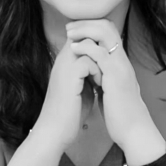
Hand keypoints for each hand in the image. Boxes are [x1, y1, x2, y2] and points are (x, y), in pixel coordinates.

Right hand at [38, 36, 103, 151]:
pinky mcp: (69, 76)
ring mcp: (65, 66)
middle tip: (109, 64)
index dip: (97, 41)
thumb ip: (89, 74)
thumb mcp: (81, 88)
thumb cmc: (69, 113)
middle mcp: (64, 59)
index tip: (108, 57)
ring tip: (103, 78)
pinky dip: (98, 72)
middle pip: (84, 34)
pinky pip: (88, 60)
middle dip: (100, 46)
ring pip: (87, 44)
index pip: (82, 36)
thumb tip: (102, 68)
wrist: (55, 131)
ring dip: (100, 59)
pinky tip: (99, 86)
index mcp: (67, 61)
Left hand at [66, 18, 152, 150]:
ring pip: (105, 33)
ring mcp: (120, 66)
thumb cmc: (121, 114)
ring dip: (84, 30)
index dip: (91, 26)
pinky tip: (74, 49)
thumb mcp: (111, 89)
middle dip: (86, 23)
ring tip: (70, 33)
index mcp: (120, 62)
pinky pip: (99, 53)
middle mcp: (122, 60)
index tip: (74, 29)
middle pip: (108, 26)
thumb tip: (92, 71)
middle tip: (70, 26)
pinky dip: (85, 47)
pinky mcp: (115, 76)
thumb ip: (104, 76)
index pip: (109, 31)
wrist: (134, 130)